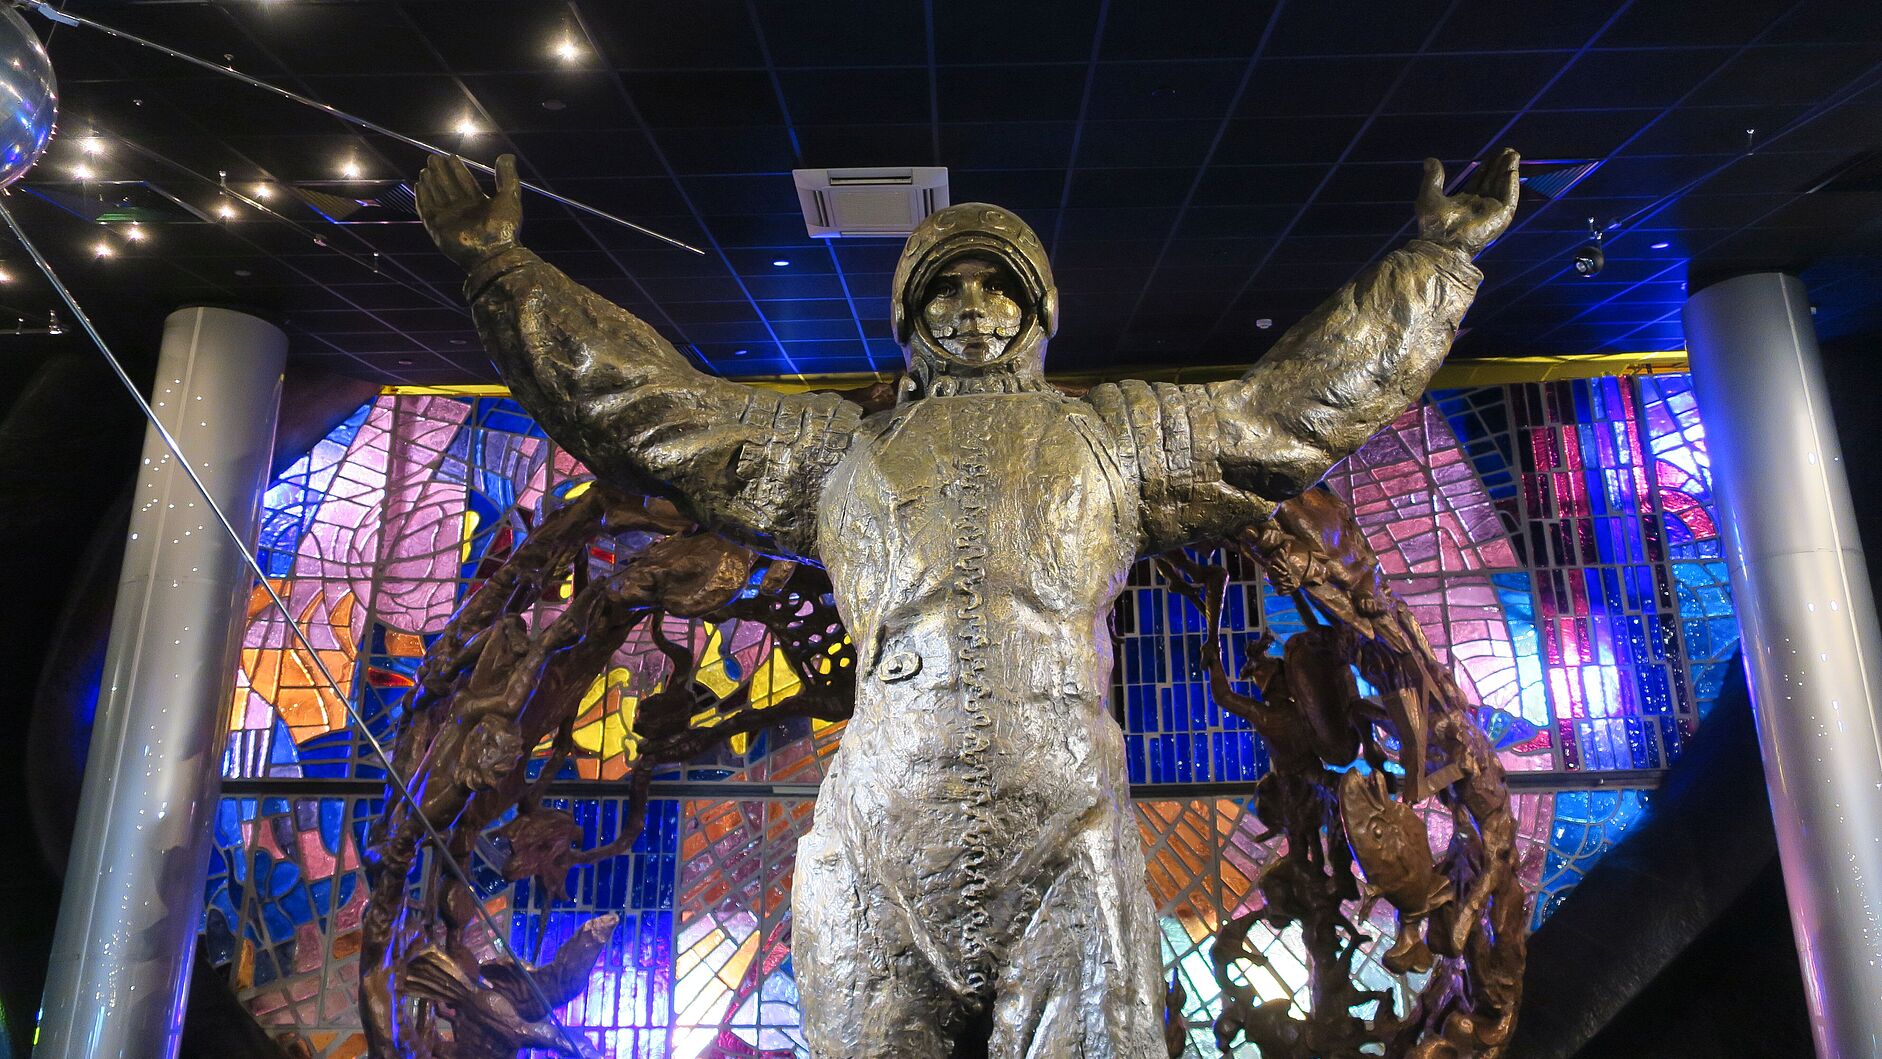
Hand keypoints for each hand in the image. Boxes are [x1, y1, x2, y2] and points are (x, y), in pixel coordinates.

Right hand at [416, 153, 522, 269]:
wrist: (494, 253)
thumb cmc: (505, 228)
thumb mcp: (509, 196)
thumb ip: (507, 176)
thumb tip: (507, 155)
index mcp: (480, 205)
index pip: (465, 183)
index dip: (458, 170)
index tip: (451, 157)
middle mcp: (464, 211)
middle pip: (449, 187)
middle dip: (441, 172)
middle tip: (433, 157)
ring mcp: (450, 220)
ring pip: (437, 196)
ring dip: (431, 182)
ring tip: (425, 169)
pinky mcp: (438, 228)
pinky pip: (427, 210)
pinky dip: (422, 198)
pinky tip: (419, 184)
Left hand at [1415, 148, 1519, 257]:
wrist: (1441, 243)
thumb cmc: (1433, 225)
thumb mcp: (1429, 196)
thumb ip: (1433, 178)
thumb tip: (1430, 160)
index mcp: (1465, 202)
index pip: (1480, 180)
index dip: (1487, 167)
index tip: (1493, 153)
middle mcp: (1480, 206)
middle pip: (1493, 181)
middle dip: (1500, 165)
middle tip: (1507, 150)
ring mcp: (1491, 212)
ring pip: (1503, 186)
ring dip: (1508, 171)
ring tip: (1513, 154)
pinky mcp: (1500, 218)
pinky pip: (1509, 198)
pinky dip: (1511, 185)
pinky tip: (1512, 171)